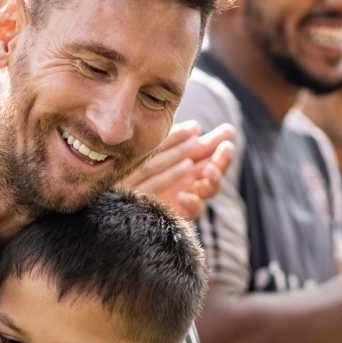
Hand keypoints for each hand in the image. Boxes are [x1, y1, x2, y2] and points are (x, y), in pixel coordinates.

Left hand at [118, 121, 234, 218]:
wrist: (113, 200)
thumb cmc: (128, 171)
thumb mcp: (150, 152)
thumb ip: (171, 140)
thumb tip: (197, 127)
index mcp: (184, 163)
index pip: (207, 152)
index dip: (219, 142)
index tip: (228, 131)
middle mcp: (188, 181)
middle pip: (214, 171)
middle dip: (223, 159)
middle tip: (226, 147)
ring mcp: (184, 198)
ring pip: (209, 190)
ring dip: (213, 179)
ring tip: (208, 169)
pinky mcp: (177, 215)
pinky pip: (193, 213)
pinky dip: (192, 203)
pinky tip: (184, 195)